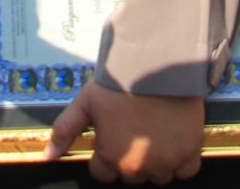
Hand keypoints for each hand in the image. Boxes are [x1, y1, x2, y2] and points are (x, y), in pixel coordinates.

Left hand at [48, 85, 205, 182]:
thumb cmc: (121, 82)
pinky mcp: (190, 152)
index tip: (114, 137)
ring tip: (154, 134)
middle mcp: (139, 166)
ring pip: (159, 175)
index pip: (104, 173)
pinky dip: (182, 161)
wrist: (159, 63)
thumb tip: (49, 155)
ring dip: (156, 161)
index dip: (107, 154)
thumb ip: (65, 130)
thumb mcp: (86, 102)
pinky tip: (174, 140)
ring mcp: (167, 161)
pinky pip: (186, 170)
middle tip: (135, 131)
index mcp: (112, 157)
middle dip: (131, 158)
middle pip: (132, 175)